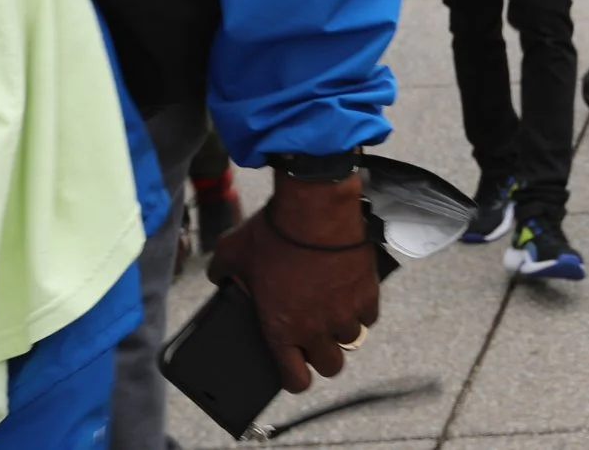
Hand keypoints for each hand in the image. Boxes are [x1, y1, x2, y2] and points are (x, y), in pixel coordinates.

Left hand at [207, 174, 377, 391]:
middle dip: (324, 356)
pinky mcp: (367, 291)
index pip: (295, 380)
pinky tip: (351, 294)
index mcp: (281, 330)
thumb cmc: (272, 232)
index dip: (295, 377)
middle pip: (331, 366)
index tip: (295, 367)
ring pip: (352, 340)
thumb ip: (223, 275)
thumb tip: (218, 277)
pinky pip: (370, 315)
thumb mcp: (232, 254)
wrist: (314, 208)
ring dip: (343, 330)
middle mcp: (315, 329)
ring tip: (334, 311)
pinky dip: (362, 308)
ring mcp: (345, 312)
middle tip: (317, 337)